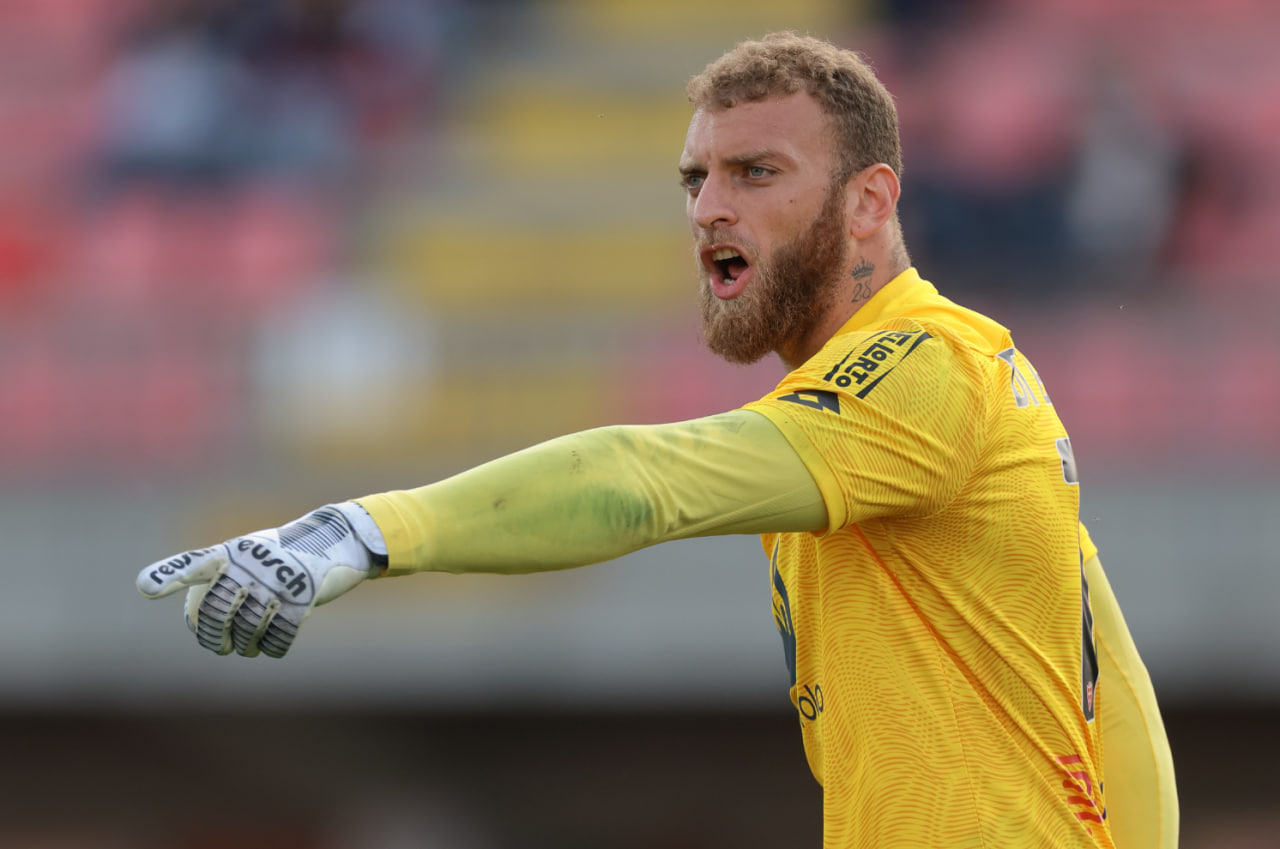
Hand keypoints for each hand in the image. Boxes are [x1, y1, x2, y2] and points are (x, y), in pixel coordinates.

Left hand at [136, 503, 385, 657]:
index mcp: (233, 552)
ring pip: (247, 630)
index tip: (145, 589)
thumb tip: (198, 624)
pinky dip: (271, 648)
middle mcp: (253, 565)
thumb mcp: (249, 553)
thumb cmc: (282, 554)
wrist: (336, 541)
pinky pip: (277, 637)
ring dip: (245, 647)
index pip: (195, 565)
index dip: (170, 576)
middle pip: (218, 612)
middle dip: (214, 638)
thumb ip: (220, 578)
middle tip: (220, 647)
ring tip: (246, 648)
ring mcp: (279, 581)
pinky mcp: (304, 600)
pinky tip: (270, 647)